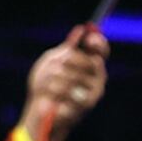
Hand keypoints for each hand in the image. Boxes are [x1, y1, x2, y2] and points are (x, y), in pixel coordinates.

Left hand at [20, 26, 110, 140]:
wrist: (39, 110)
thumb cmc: (46, 84)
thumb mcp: (52, 60)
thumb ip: (68, 47)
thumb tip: (81, 30)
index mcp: (89, 64)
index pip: (102, 50)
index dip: (98, 42)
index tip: (88, 40)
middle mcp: (97, 76)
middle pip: (89, 60)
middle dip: (67, 61)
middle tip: (55, 66)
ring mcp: (94, 90)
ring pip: (74, 75)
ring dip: (54, 79)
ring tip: (48, 87)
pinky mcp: (88, 103)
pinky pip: (70, 91)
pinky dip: (55, 93)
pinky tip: (53, 99)